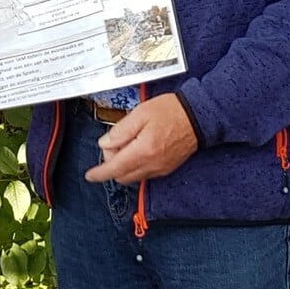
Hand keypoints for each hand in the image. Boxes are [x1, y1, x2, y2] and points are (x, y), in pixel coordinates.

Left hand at [85, 93, 199, 183]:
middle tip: (114, 143)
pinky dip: (136, 166)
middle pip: (122, 176)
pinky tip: (138, 149)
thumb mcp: (140, 113)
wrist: (198, 116)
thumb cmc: (172, 111)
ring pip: (133, 176)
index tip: (90, 175)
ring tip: (128, 143)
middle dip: (112, 164)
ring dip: (124, 166)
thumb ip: (120, 130)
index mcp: (144, 150)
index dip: (100, 173)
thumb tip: (105, 143)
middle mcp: (153, 164)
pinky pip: (145, 174)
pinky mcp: (167, 168)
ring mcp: (161, 168)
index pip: (115, 168)